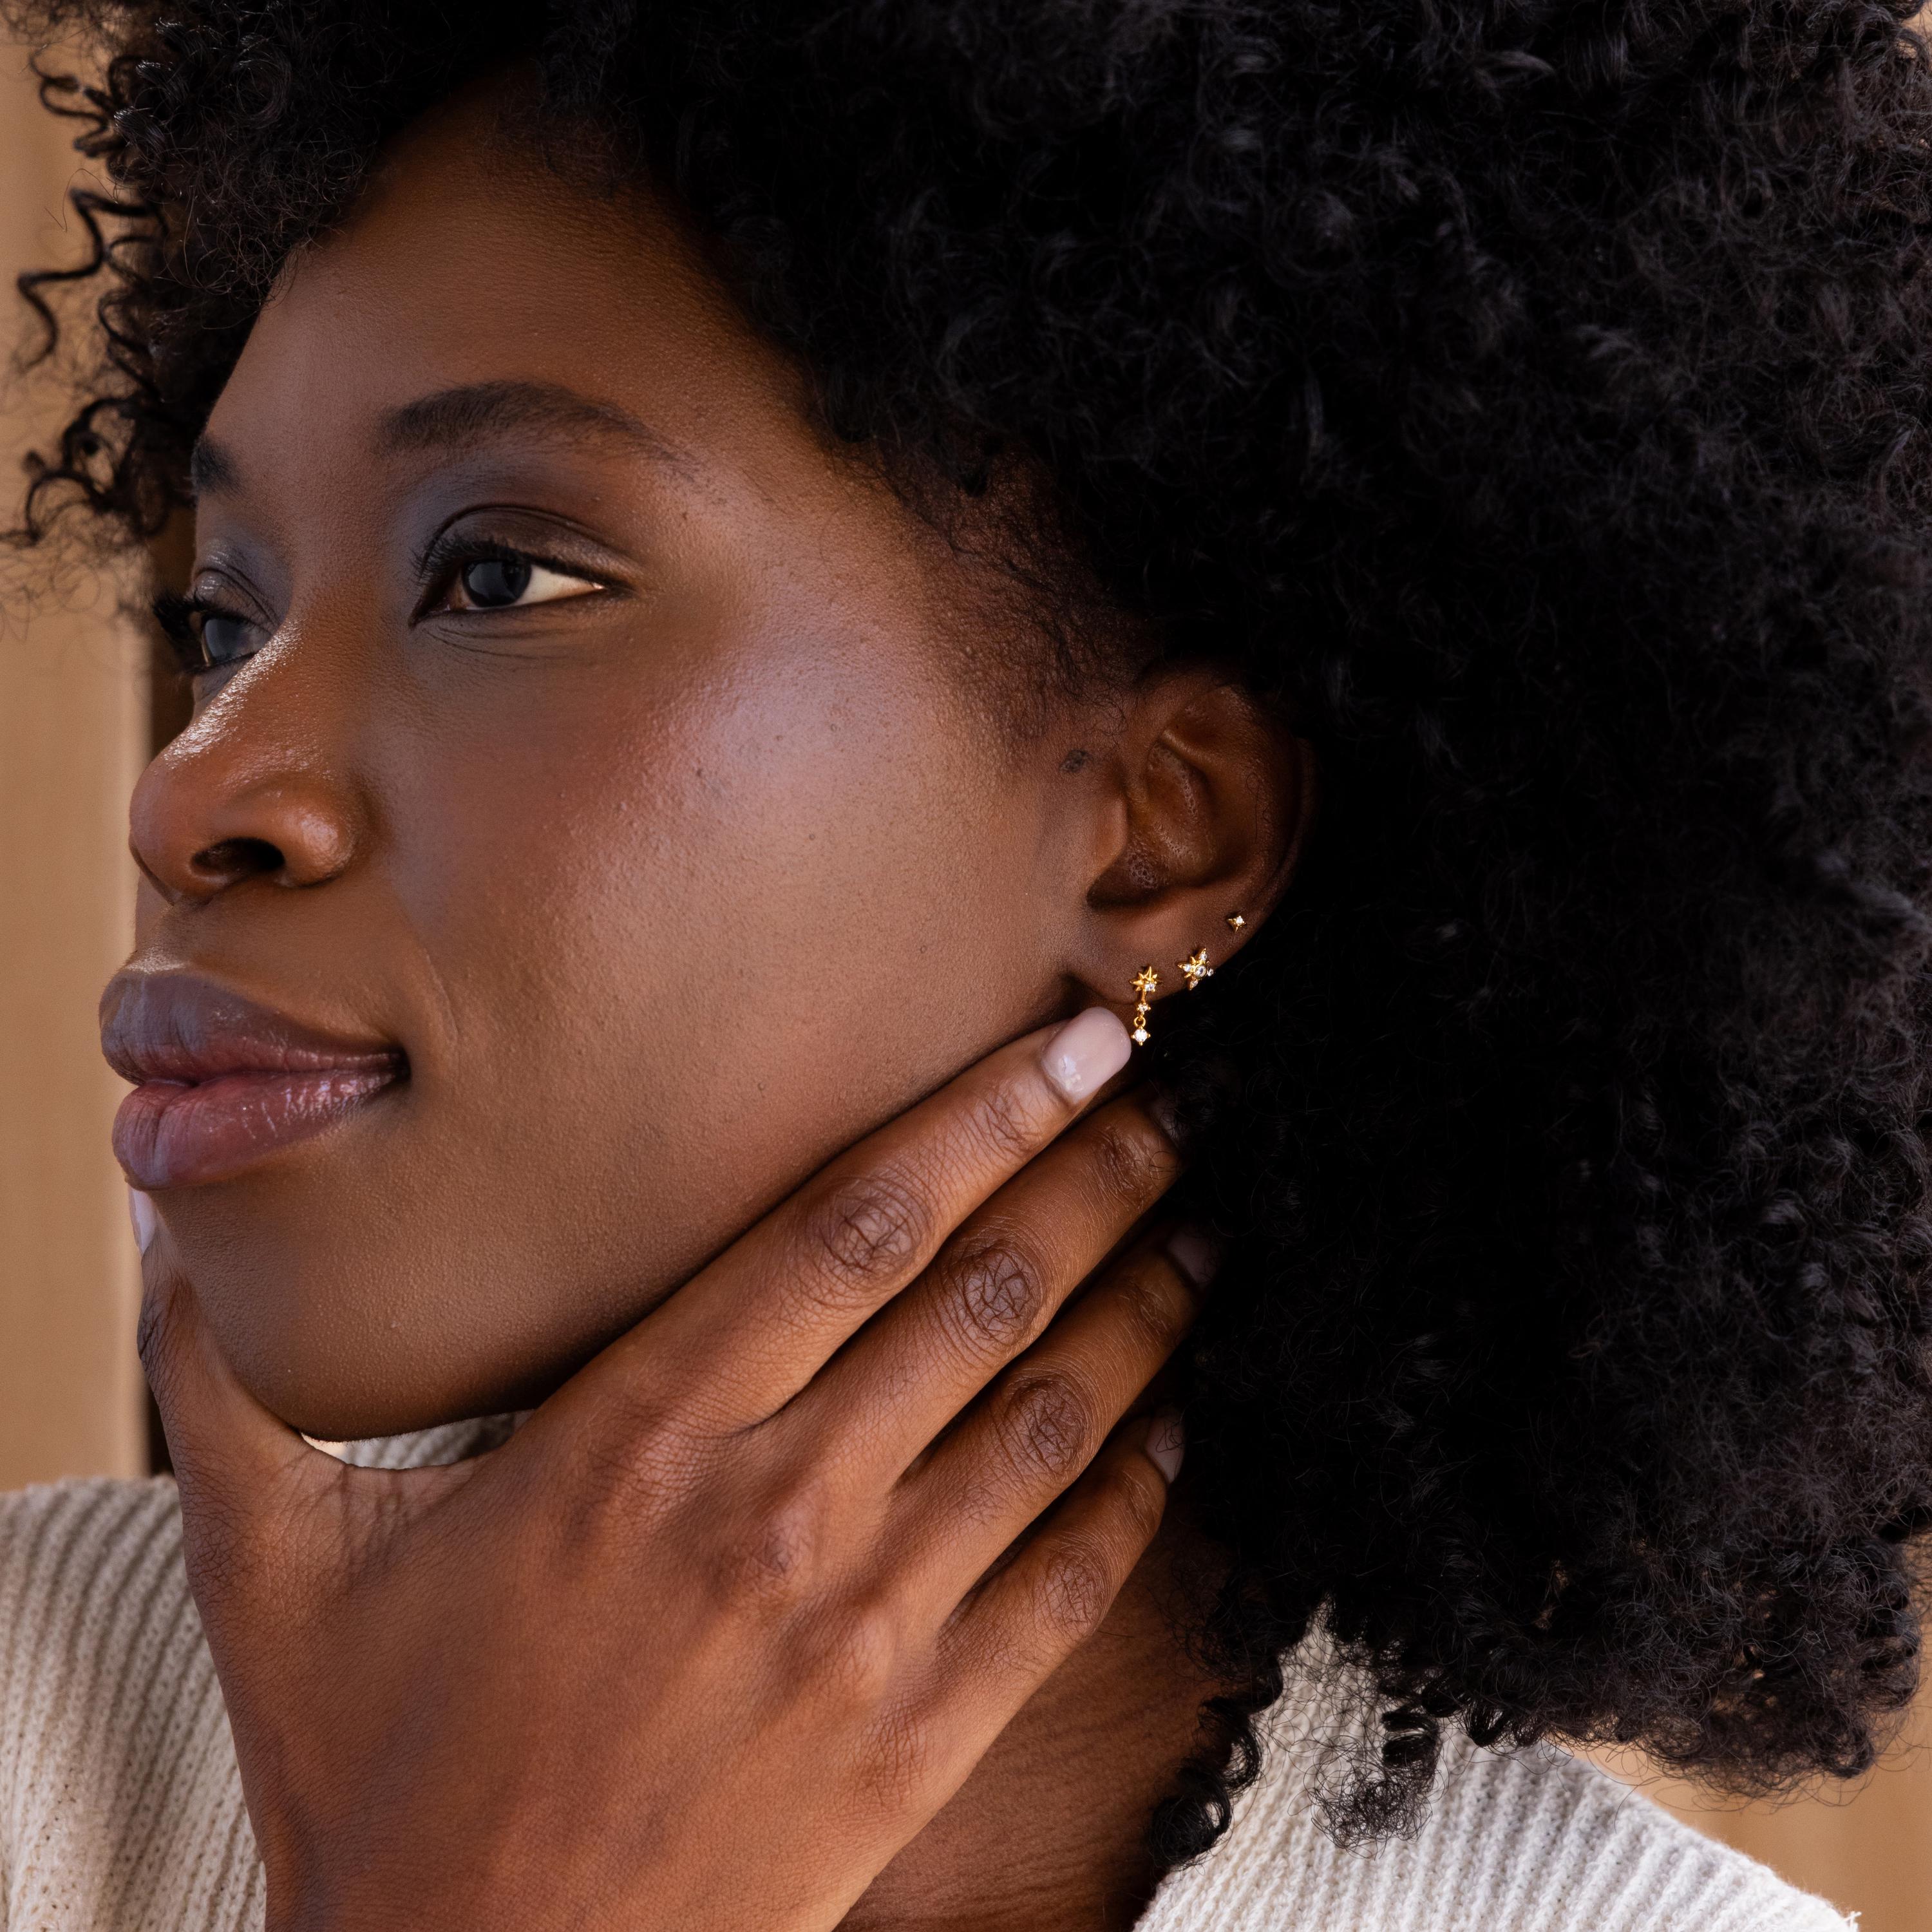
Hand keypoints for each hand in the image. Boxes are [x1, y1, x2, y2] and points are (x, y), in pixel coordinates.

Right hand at [137, 1007, 1207, 1931]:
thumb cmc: (381, 1784)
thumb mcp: (275, 1573)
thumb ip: (240, 1394)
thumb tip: (184, 1244)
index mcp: (637, 1434)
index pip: (852, 1223)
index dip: (980, 1117)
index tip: (1067, 1043)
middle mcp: (773, 1505)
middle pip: (978, 1294)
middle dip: (1092, 1178)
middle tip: (1169, 1104)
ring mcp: (862, 1624)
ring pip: (1045, 1419)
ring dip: (1141, 1308)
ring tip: (1199, 1230)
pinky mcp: (917, 1738)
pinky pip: (1063, 1585)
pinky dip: (1134, 1491)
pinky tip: (1172, 1426)